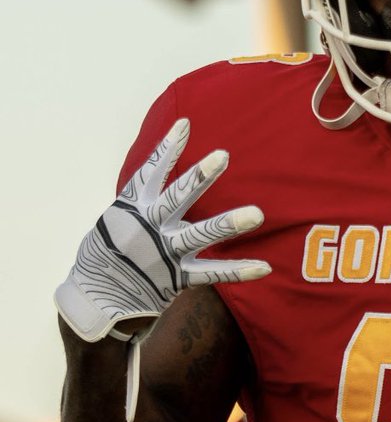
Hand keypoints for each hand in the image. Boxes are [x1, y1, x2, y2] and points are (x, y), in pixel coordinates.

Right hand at [55, 118, 270, 342]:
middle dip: (199, 176)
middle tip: (223, 155)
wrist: (95, 297)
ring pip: (199, 235)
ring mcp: (164, 253)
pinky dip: (238, 270)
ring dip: (228, 223)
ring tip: (257, 213)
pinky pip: (212, 274)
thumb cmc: (109, 250)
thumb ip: (145, 200)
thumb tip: (168, 173)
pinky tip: (264, 267)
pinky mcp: (176, 278)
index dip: (167, 149)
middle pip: (177, 197)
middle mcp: (148, 227)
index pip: (151, 173)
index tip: (185, 124)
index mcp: (132, 208)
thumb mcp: (118, 218)